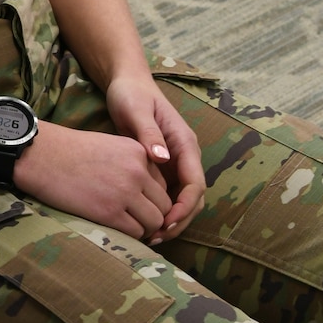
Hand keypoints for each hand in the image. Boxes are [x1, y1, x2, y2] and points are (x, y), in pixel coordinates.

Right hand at [12, 119, 175, 241]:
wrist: (41, 157)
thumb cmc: (71, 152)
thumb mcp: (110, 147)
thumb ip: (133, 165)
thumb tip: (146, 193)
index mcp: (139, 153)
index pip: (164, 185)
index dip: (153, 199)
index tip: (139, 205)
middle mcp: (138, 172)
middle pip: (164, 205)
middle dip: (153, 216)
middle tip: (137, 221)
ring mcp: (125, 192)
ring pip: (155, 221)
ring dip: (144, 228)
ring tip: (128, 226)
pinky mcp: (109, 212)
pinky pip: (135, 232)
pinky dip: (131, 235)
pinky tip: (117, 229)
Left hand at [104, 72, 206, 240]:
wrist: (127, 85)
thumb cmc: (131, 94)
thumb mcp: (137, 110)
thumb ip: (149, 134)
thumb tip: (163, 158)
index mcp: (185, 143)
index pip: (195, 184)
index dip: (184, 207)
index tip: (166, 222)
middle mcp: (186, 156)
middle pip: (194, 198)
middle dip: (180, 220)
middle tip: (156, 237)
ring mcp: (176, 163)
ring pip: (183, 200)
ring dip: (172, 220)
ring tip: (150, 236)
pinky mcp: (164, 168)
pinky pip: (168, 195)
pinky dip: (161, 211)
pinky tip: (143, 222)